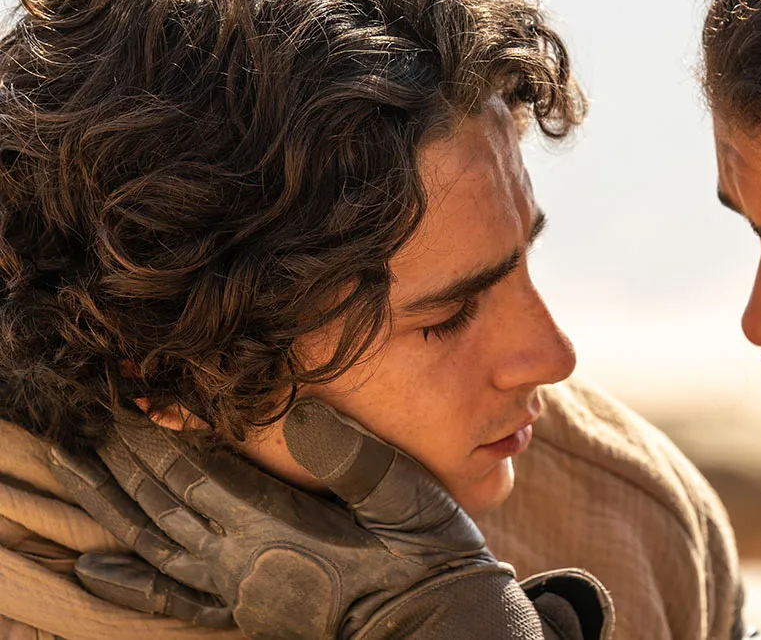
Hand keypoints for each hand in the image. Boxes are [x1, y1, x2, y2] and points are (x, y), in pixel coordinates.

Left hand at [50, 400, 609, 638]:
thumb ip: (354, 459)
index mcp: (278, 527)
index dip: (154, 434)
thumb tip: (304, 412)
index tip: (122, 396)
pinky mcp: (247, 611)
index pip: (197, 471)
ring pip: (155, 543)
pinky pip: (173, 597)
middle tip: (78, 420)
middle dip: (118, 460)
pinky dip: (130, 581)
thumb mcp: (406, 496)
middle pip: (163, 503)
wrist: (435, 621)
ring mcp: (240, 590)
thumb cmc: (426, 555)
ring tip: (72, 469)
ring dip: (110, 505)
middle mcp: (244, 561)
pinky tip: (95, 569)